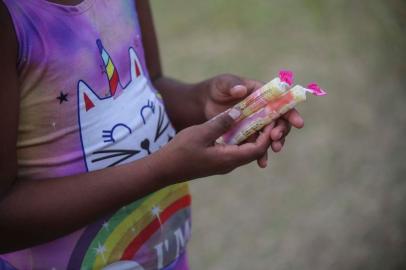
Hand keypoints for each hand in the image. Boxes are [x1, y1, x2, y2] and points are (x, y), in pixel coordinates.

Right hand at [155, 112, 271, 182]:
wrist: (163, 169)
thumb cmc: (180, 151)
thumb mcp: (200, 133)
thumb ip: (220, 123)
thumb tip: (238, 112)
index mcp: (229, 158)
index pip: (257, 149)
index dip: (267, 135)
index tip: (272, 120)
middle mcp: (229, 164)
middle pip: (254, 151)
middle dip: (264, 136)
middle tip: (267, 118)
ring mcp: (222, 164)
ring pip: (245, 151)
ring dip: (253, 137)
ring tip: (256, 120)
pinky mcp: (216, 162)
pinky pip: (235, 151)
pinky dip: (241, 139)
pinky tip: (238, 127)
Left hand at [201, 74, 303, 166]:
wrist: (205, 103)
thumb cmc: (217, 88)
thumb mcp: (223, 83)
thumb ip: (232, 85)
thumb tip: (241, 89)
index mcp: (262, 95)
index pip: (281, 102)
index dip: (291, 112)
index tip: (298, 123)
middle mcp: (263, 110)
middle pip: (280, 121)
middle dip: (282, 130)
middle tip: (276, 138)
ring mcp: (256, 123)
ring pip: (271, 135)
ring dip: (274, 143)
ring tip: (273, 150)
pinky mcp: (248, 134)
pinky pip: (257, 145)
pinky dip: (260, 154)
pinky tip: (261, 163)